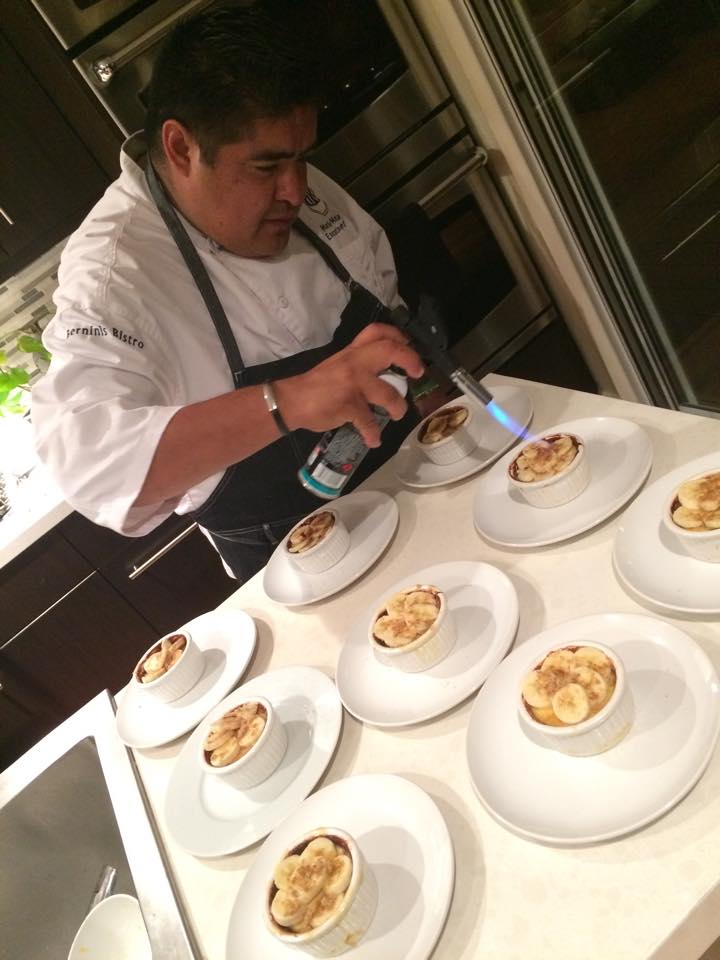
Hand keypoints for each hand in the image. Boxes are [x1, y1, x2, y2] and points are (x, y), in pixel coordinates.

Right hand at [274, 323, 423, 445]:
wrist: (292, 401)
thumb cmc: (316, 385)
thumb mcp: (338, 364)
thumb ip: (358, 364)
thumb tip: (384, 374)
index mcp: (352, 352)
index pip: (377, 332)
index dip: (398, 336)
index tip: (408, 347)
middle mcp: (355, 362)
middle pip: (389, 351)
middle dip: (410, 360)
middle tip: (417, 373)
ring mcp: (353, 383)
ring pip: (387, 393)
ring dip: (398, 407)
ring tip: (398, 414)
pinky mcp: (348, 405)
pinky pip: (368, 422)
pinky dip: (373, 434)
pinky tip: (374, 440)